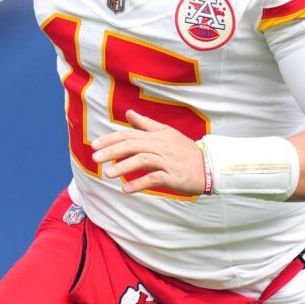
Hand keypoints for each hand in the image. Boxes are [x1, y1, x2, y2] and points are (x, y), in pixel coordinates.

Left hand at [91, 112, 205, 195]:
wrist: (210, 167)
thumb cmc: (186, 152)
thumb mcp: (167, 133)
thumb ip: (146, 124)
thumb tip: (129, 113)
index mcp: (157, 135)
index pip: (130, 134)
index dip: (111, 139)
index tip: (94, 145)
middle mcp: (161, 146)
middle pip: (133, 145)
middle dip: (112, 151)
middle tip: (95, 158)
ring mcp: (167, 161)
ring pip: (142, 160)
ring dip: (123, 167)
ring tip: (107, 174)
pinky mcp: (173, 176)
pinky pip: (154, 178)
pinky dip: (139, 183)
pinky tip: (126, 189)